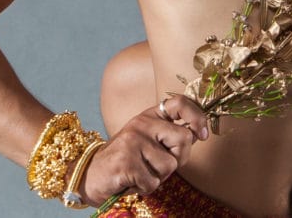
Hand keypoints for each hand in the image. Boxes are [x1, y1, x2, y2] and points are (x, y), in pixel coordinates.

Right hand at [80, 97, 208, 204]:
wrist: (89, 176)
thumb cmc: (126, 161)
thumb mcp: (147, 140)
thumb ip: (170, 135)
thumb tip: (200, 133)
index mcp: (149, 116)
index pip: (180, 103)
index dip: (197, 117)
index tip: (203, 134)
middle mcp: (141, 124)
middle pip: (184, 139)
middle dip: (179, 159)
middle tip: (159, 166)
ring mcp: (133, 142)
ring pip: (170, 166)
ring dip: (159, 177)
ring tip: (141, 173)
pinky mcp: (126, 163)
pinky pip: (153, 182)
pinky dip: (145, 188)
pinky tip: (131, 182)